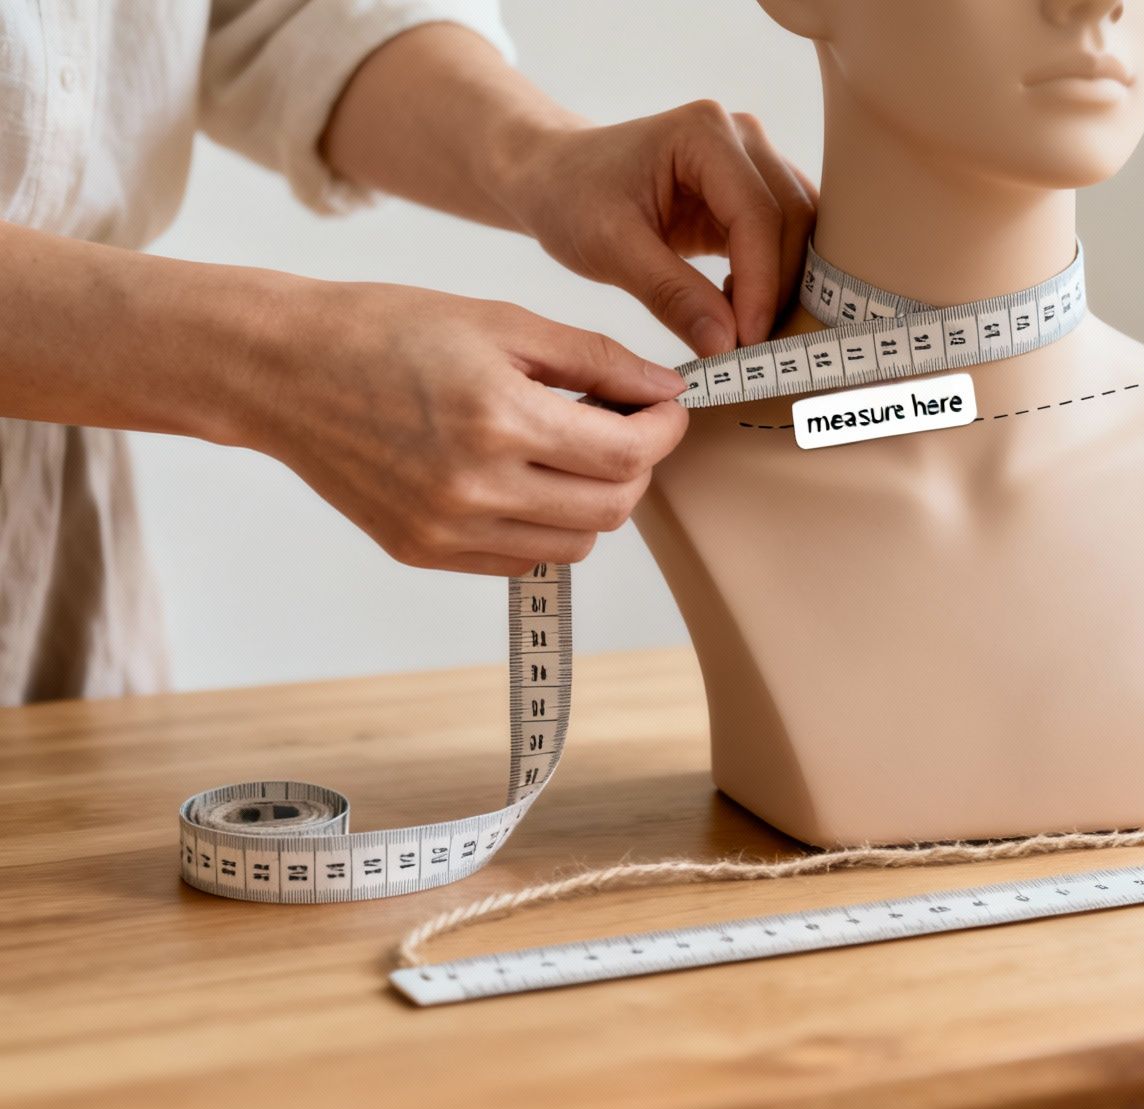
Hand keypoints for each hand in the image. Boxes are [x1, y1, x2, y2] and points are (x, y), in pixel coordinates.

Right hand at [243, 279, 687, 576]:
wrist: (283, 369)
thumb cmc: (390, 330)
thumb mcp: (503, 322)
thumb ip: (597, 359)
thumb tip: (668, 389)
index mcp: (499, 419)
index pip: (626, 454)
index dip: (664, 430)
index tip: (665, 406)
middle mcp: (475, 487)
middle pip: (611, 508)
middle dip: (637, 467)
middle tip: (625, 425)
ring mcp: (447, 529)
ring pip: (574, 544)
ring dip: (594, 500)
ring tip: (568, 448)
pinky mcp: (425, 551)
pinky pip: (522, 560)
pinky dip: (544, 524)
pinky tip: (523, 477)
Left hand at [502, 101, 817, 355]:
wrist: (556, 178)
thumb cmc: (572, 199)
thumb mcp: (610, 250)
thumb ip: (671, 294)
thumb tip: (726, 345)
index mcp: (704, 133)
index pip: (758, 215)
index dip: (760, 284)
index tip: (746, 340)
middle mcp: (741, 136)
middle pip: (792, 219)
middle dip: (776, 289)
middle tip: (748, 347)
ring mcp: (752, 160)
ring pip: (799, 230)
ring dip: (783, 285)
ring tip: (743, 329)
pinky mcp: (751, 190)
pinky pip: (786, 237)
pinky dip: (773, 278)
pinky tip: (738, 307)